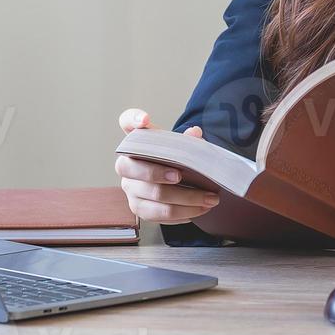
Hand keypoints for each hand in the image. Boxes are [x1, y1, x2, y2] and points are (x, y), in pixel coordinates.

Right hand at [115, 108, 219, 223]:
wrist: (170, 179)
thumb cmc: (172, 159)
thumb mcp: (179, 147)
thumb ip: (187, 140)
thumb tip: (195, 134)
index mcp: (135, 142)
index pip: (127, 122)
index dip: (133, 119)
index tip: (145, 120)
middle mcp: (125, 165)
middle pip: (136, 170)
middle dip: (159, 173)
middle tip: (182, 175)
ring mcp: (130, 189)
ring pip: (154, 197)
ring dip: (185, 199)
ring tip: (209, 199)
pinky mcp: (139, 209)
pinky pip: (160, 215)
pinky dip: (183, 213)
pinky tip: (200, 209)